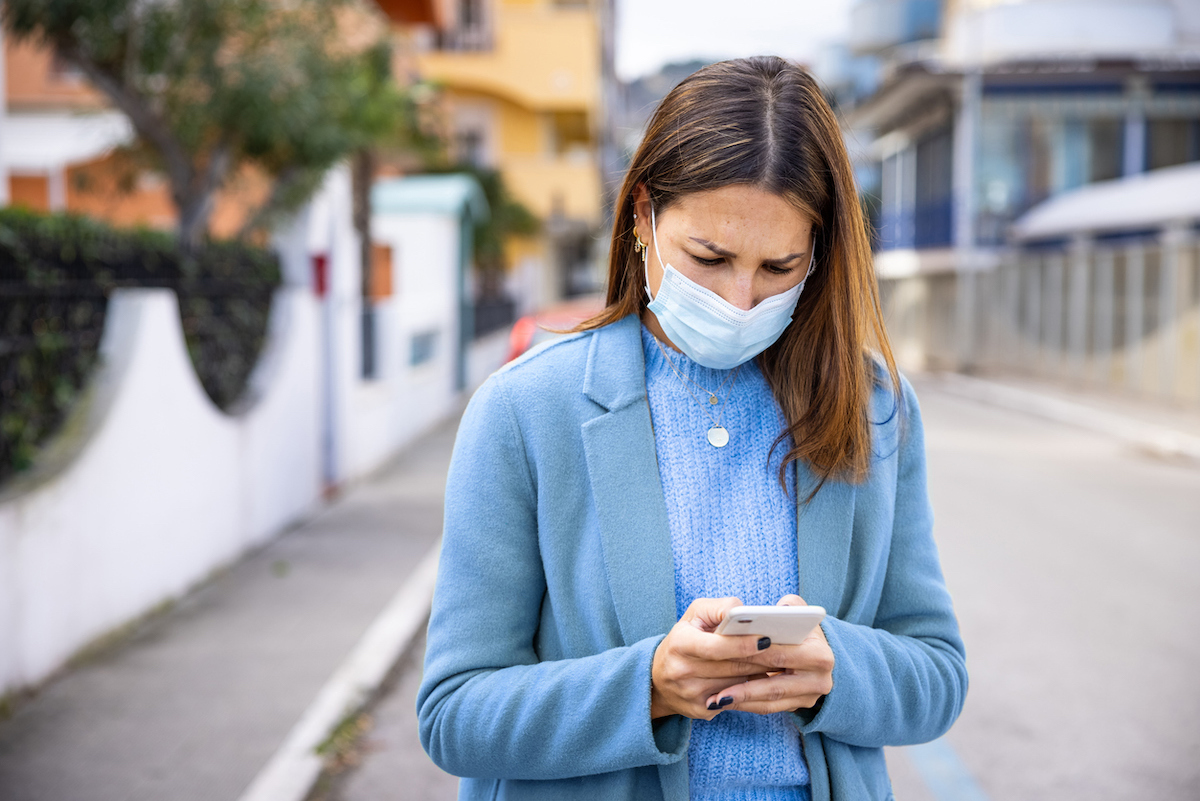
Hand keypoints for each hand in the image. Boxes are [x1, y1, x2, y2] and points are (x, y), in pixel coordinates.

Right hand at [651, 597, 778, 719]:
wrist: (658, 679)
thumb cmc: (683, 639)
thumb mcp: (694, 615)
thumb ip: (719, 609)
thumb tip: (744, 611)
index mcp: (680, 644)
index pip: (717, 646)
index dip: (743, 643)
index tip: (767, 638)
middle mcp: (682, 672)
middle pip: (732, 668)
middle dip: (762, 660)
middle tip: (788, 652)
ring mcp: (691, 695)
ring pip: (738, 686)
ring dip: (762, 676)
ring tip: (783, 665)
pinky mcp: (701, 711)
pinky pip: (735, 701)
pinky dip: (753, 692)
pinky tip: (767, 683)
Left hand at [700, 595, 833, 714]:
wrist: (817, 653)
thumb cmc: (799, 628)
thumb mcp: (798, 611)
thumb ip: (790, 606)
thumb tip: (780, 608)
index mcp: (819, 653)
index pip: (779, 654)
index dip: (750, 655)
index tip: (725, 656)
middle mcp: (820, 679)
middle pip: (774, 684)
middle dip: (742, 684)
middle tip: (713, 686)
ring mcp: (811, 696)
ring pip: (771, 701)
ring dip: (741, 701)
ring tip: (715, 699)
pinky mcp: (800, 706)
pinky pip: (770, 708)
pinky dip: (746, 705)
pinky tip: (725, 702)